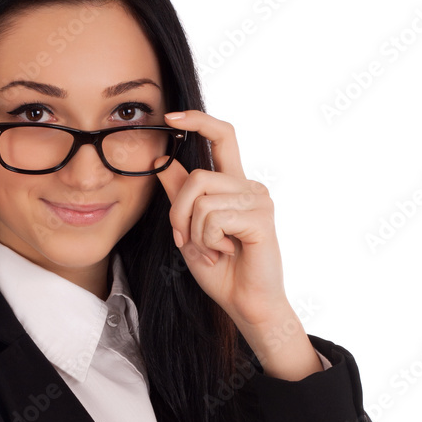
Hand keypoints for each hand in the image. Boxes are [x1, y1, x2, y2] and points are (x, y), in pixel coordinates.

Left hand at [154, 110, 289, 329]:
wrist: (244, 304)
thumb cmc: (221, 270)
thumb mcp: (189, 229)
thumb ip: (179, 195)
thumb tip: (160, 161)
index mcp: (234, 185)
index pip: (222, 137)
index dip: (198, 121)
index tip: (170, 117)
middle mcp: (249, 186)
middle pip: (198, 177)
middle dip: (178, 212)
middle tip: (183, 239)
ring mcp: (259, 200)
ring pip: (202, 199)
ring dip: (194, 232)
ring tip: (212, 250)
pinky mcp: (261, 218)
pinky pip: (215, 218)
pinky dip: (209, 241)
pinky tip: (226, 253)